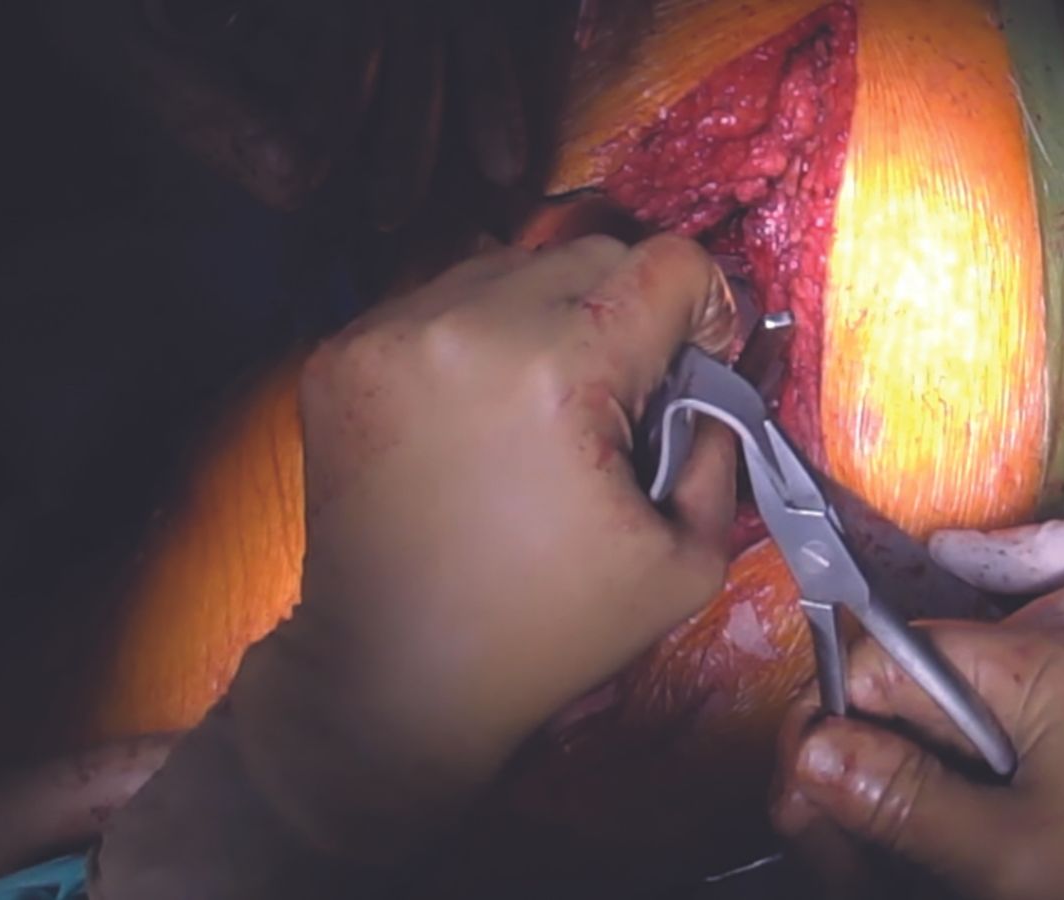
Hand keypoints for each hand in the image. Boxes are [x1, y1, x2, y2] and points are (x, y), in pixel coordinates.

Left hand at [94, 235, 739, 895]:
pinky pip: (440, 300)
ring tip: (545, 403)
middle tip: (627, 394)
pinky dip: (477, 337)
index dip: (709, 307)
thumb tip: (714, 372)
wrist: (392, 678)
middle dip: (632, 309)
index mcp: (560, 370)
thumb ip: (723, 443)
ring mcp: (391, 332)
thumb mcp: (688, 561)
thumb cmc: (548, 631)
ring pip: (512, 265)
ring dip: (550, 314)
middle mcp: (468, 325)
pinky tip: (478, 411)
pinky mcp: (340, 352)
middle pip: (593, 251)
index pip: (668, 264)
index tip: (699, 364)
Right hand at [770, 623, 1063, 899]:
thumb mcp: (1008, 855)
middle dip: (838, 766)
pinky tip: (872, 864)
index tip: (800, 795)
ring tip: (846, 868)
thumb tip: (810, 749)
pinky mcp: (1016, 771)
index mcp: (1035, 669)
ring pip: (897, 741)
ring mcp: (1021, 726)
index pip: (888, 655)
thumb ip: (904, 797)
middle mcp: (1023, 679)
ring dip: (856, 802)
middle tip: (814, 843)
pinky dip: (893, 818)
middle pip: (886, 696)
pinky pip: (930, 773)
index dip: (834, 719)